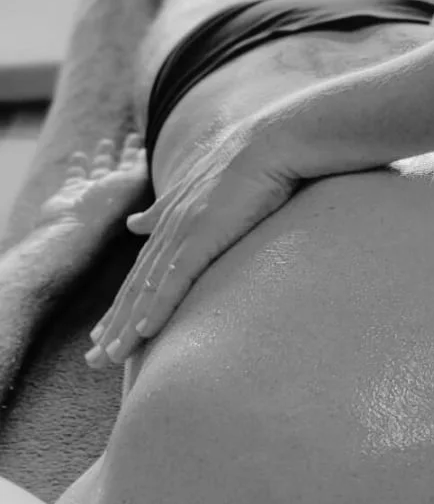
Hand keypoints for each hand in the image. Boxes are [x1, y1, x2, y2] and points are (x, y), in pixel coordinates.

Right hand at [38, 135, 148, 261]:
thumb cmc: (110, 206)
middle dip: (130, 153)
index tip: (154, 139)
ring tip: (107, 142)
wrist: (74, 227)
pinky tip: (79, 155)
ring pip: (101, 171)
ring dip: (104, 157)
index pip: (144, 170)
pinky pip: (76, 175)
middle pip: (125, 169)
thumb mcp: (136, 182)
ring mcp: (93, 193)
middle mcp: (116, 193)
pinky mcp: (72, 193)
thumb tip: (148, 153)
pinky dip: (77, 166)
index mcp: (135, 193)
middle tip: (134, 136)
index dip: (147, 156)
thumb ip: (143, 167)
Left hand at [86, 117, 301, 368]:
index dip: (122, 304)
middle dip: (113, 325)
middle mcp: (168, 229)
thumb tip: (133, 223)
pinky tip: (145, 331)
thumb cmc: (245, 165)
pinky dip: (158, 305)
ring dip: (128, 325)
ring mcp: (183, 233)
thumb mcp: (193, 189)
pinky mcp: (202, 236)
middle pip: (135, 287)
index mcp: (169, 222)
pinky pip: (175, 278)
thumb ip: (161, 210)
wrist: (270, 143)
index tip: (106, 331)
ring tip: (111, 357)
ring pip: (148, 289)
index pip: (141, 272)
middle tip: (94, 360)